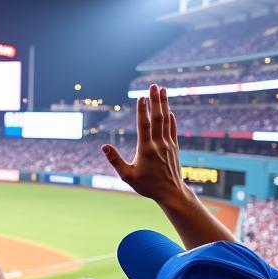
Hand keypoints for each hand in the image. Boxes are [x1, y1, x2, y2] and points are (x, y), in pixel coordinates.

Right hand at [101, 84, 185, 205]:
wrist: (171, 192)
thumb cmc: (147, 186)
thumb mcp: (127, 176)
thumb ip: (115, 160)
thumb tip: (103, 146)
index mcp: (146, 149)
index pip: (144, 126)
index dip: (142, 111)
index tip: (140, 97)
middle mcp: (159, 144)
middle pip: (157, 118)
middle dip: (155, 100)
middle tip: (154, 86)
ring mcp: (168, 145)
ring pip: (166, 120)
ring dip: (164, 104)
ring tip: (162, 91)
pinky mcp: (174, 148)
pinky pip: (172, 129)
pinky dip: (171, 119)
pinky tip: (170, 111)